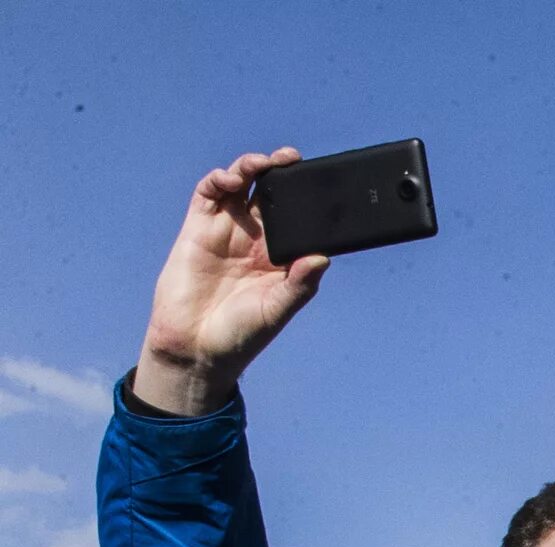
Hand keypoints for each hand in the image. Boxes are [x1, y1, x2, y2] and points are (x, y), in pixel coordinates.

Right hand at [132, 149, 327, 417]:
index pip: (299, 218)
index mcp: (282, 256)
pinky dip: (219, 180)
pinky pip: (208, 195)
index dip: (309, 200)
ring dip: (251, 168)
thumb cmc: (242, 334)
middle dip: (282, 173)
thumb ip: (300, 284)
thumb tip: (323, 257)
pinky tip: (230, 178)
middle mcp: (257, 239)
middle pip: (272, 194)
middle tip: (294, 159)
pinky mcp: (198, 228)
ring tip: (265, 162)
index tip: (325, 184)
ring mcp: (227, 231)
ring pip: (241, 187)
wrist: (195, 347)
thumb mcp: (277, 310)